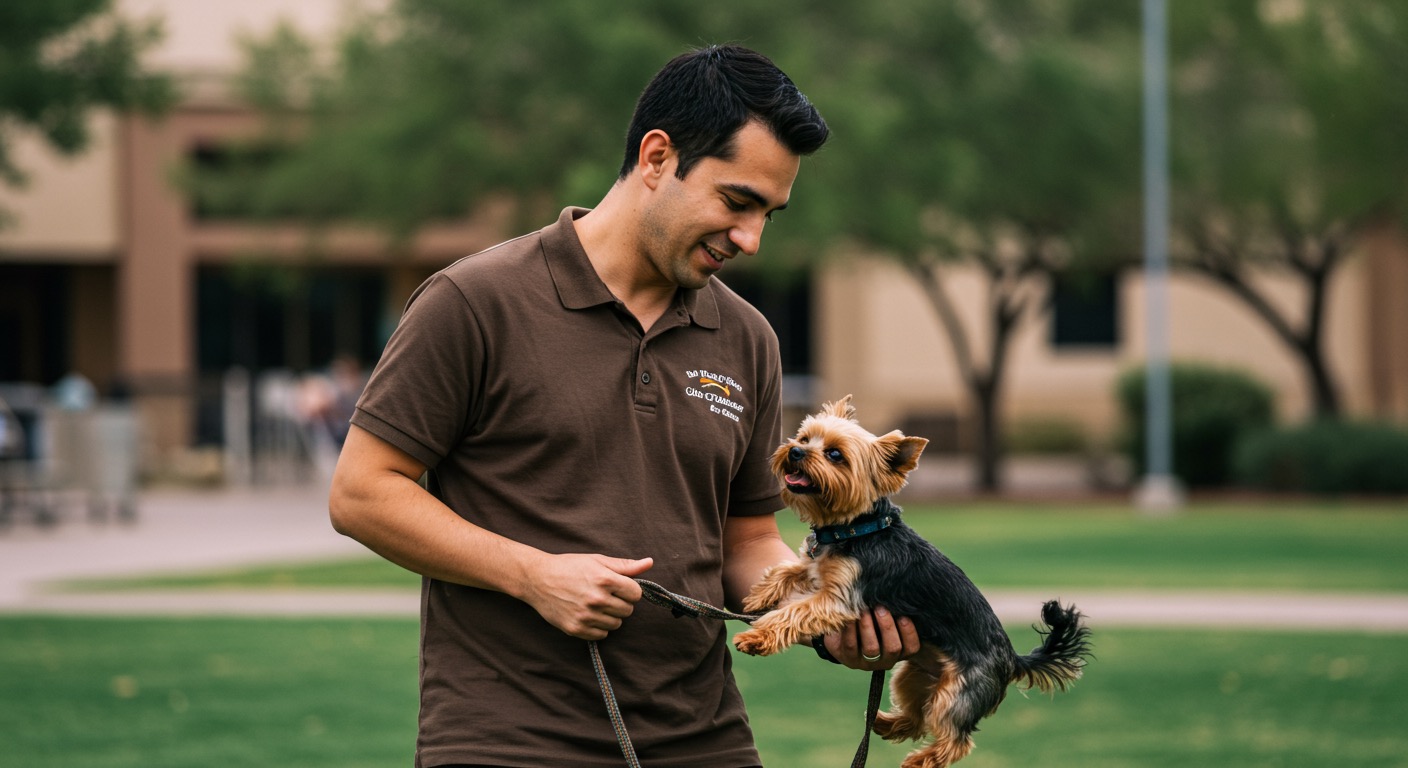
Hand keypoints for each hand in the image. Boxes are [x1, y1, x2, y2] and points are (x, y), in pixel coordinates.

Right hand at [517, 554, 653, 639]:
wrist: (537, 579)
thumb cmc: (569, 567)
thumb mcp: (597, 560)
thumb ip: (625, 566)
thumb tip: (649, 563)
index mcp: (604, 579)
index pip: (636, 594)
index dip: (629, 590)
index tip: (619, 587)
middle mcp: (597, 599)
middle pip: (628, 610)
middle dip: (620, 602)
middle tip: (605, 595)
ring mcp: (586, 616)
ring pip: (616, 624)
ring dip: (610, 616)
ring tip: (595, 604)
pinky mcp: (576, 629)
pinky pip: (602, 635)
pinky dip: (598, 627)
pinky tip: (588, 614)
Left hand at [820, 607, 919, 669]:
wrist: (843, 633)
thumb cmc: (871, 622)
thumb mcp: (883, 620)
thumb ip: (892, 612)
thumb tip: (895, 595)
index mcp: (900, 651)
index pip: (912, 647)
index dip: (909, 632)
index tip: (903, 616)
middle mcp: (886, 660)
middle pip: (893, 648)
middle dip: (887, 626)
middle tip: (880, 608)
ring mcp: (867, 663)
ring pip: (872, 648)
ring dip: (868, 627)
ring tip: (864, 610)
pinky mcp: (849, 659)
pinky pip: (851, 645)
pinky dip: (851, 629)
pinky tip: (850, 616)